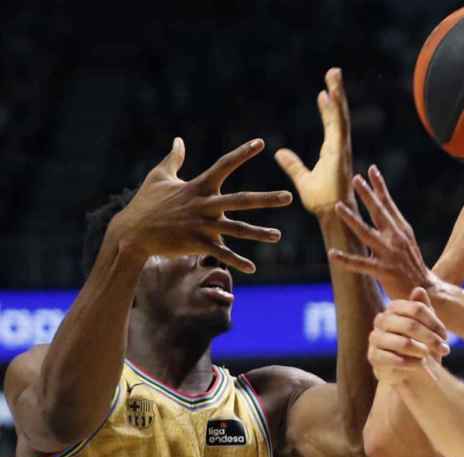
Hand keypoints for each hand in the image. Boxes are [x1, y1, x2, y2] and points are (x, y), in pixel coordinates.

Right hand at [110, 138, 291, 272]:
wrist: (131, 233)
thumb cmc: (145, 203)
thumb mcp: (157, 177)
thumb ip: (173, 159)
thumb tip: (178, 140)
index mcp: (198, 186)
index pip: (224, 165)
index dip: (242, 153)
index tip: (261, 143)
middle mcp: (204, 204)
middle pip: (240, 200)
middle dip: (266, 199)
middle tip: (289, 197)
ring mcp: (201, 225)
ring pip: (237, 230)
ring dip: (259, 234)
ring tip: (278, 236)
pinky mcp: (196, 244)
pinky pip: (221, 254)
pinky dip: (236, 262)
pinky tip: (252, 268)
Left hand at [275, 68, 353, 215]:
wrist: (332, 214)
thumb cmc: (322, 201)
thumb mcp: (302, 179)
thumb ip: (293, 165)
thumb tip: (280, 152)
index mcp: (332, 151)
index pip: (330, 125)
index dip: (327, 109)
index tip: (323, 93)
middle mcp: (338, 146)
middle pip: (338, 115)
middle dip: (336, 93)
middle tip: (334, 73)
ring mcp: (341, 148)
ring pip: (340, 116)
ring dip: (337, 94)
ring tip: (335, 75)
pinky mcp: (339, 152)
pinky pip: (338, 126)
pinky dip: (335, 110)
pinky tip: (331, 95)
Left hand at [330, 165, 438, 298]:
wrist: (427, 291)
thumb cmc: (413, 268)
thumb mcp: (407, 244)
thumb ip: (394, 230)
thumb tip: (383, 214)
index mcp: (402, 231)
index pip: (389, 205)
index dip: (380, 187)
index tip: (371, 170)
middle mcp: (396, 239)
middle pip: (379, 212)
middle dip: (366, 194)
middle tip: (355, 178)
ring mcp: (390, 254)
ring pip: (366, 233)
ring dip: (352, 219)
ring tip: (338, 206)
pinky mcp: (384, 271)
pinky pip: (361, 264)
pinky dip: (346, 259)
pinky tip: (332, 253)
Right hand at [368, 288, 449, 382]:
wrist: (409, 371)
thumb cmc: (420, 344)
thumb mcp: (427, 326)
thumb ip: (424, 308)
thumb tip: (419, 289)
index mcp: (394, 308)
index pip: (416, 308)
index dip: (434, 322)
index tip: (444, 336)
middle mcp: (381, 320)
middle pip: (410, 325)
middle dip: (431, 338)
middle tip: (444, 349)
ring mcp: (375, 338)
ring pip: (403, 343)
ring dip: (421, 351)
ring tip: (429, 356)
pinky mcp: (373, 357)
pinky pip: (395, 360)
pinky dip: (412, 363)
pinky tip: (420, 364)